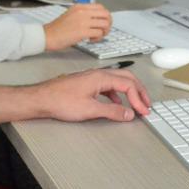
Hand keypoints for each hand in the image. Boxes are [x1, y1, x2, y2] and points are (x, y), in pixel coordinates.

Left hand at [30, 68, 150, 121]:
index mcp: (101, 77)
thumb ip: (112, 112)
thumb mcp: (90, 110)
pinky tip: (117, 104)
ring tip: (136, 104)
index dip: (138, 99)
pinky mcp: (87, 84)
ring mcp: (93, 78)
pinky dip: (118, 94)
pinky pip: (109, 86)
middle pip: (127, 78)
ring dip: (130, 92)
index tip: (143, 111)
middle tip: (147, 104)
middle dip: (139, 91)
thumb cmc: (61, 101)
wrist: (42, 99)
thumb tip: (129, 113)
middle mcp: (98, 74)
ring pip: (118, 81)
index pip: (128, 85)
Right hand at [43, 3, 111, 50]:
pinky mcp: (82, 32)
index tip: (103, 23)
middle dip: (108, 24)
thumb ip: (83, 14)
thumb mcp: (71, 14)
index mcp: (80, 7)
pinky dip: (98, 38)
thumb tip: (97, 19)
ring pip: (105, 24)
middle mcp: (82, 12)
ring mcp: (83, 21)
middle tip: (103, 31)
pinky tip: (91, 40)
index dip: (105, 16)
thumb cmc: (58, 28)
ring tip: (96, 36)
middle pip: (106, 14)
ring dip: (104, 32)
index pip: (101, 7)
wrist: (47, 36)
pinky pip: (99, 33)